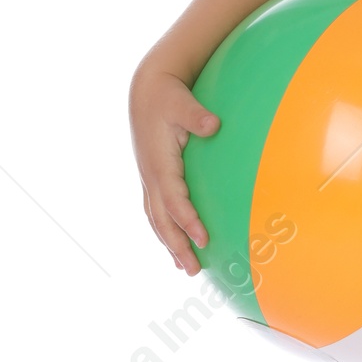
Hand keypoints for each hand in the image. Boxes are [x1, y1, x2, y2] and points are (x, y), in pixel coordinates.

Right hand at [129, 65, 220, 274]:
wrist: (147, 91)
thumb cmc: (168, 96)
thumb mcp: (182, 102)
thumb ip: (197, 116)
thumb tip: (214, 124)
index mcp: (159, 163)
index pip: (173, 200)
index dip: (187, 221)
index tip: (203, 240)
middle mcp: (150, 175)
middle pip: (161, 219)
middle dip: (176, 246)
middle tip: (192, 270)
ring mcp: (148, 178)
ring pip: (156, 219)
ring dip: (169, 244)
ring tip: (183, 268)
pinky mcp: (151, 177)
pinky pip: (156, 210)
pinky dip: (165, 230)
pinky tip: (175, 244)